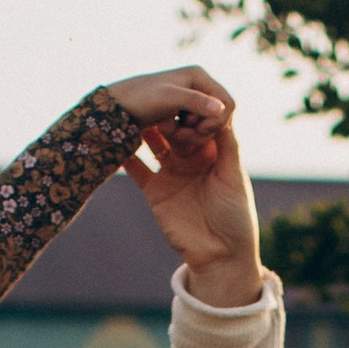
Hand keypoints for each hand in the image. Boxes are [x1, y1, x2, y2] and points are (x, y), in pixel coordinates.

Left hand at [102, 67, 234, 135]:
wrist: (117, 105)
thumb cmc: (141, 98)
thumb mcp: (169, 99)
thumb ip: (196, 102)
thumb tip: (221, 108)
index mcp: (199, 76)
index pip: (228, 102)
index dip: (219, 120)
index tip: (200, 129)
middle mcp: (197, 85)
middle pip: (219, 115)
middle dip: (202, 128)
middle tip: (180, 132)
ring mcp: (189, 99)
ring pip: (206, 124)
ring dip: (190, 133)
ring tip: (169, 129)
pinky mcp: (181, 112)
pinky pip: (193, 128)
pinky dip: (183, 133)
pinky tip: (166, 129)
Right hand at [126, 105, 263, 307]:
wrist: (219, 256)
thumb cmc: (235, 217)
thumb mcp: (233, 177)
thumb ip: (227, 145)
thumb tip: (222, 111)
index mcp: (213, 153)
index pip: (199, 123)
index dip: (190, 108)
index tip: (180, 91)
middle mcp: (191, 160)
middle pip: (174, 130)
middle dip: (164, 114)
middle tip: (151, 94)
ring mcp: (171, 174)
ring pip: (153, 145)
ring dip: (142, 129)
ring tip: (129, 110)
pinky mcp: (155, 192)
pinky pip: (137, 170)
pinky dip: (125, 157)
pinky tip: (113, 141)